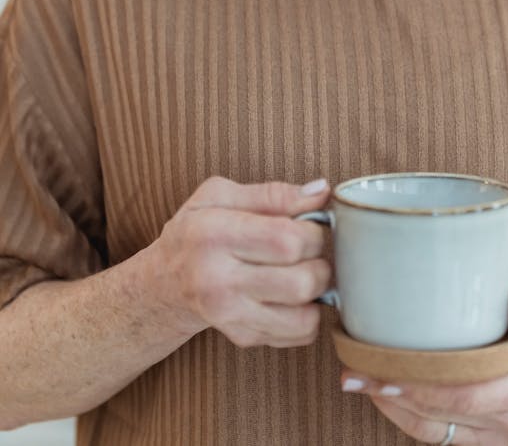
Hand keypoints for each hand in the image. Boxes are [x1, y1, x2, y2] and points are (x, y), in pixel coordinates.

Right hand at [145, 176, 331, 348]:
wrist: (164, 282)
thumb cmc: (196, 230)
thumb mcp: (219, 196)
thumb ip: (273, 194)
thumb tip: (321, 192)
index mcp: (214, 235)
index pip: (287, 241)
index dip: (313, 231)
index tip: (309, 225)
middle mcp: (219, 281)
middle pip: (301, 282)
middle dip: (321, 262)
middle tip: (310, 251)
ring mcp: (231, 316)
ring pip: (304, 316)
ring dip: (318, 292)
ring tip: (305, 272)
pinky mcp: (243, 337)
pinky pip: (299, 335)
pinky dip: (309, 314)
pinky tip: (295, 295)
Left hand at [340, 288, 507, 443]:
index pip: (471, 394)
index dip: (425, 386)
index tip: (386, 371)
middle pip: (442, 412)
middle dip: (393, 393)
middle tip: (352, 370)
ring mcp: (491, 435)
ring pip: (432, 427)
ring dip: (390, 406)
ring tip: (355, 379)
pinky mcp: (476, 439)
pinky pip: (434, 434)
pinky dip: (402, 414)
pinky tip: (378, 392)